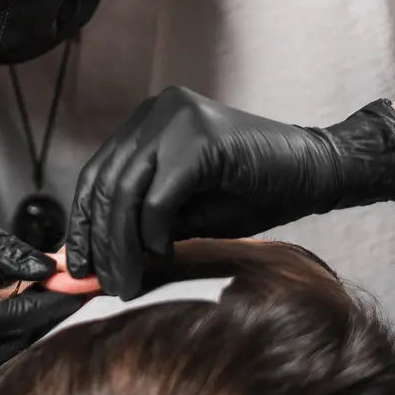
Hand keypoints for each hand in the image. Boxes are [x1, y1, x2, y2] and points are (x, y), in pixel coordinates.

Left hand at [66, 87, 394, 298]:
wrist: (317, 171)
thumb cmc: (255, 191)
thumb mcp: (186, 214)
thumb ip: (140, 228)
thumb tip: (92, 265)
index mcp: (148, 122)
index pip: (97, 174)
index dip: (82, 223)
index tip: (77, 266)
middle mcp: (157, 111)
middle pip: (105, 182)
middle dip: (97, 240)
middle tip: (96, 282)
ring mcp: (177, 119)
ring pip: (125, 190)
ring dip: (121, 243)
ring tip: (126, 281)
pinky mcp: (199, 138)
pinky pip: (159, 195)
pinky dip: (154, 231)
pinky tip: (163, 253)